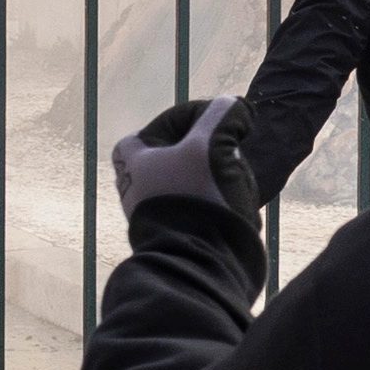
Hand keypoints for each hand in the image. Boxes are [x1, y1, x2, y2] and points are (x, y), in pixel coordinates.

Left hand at [109, 95, 258, 219]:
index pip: (177, 118)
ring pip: (206, 172)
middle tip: (232, 159)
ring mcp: (160, 202)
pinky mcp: (180, 224)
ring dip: (227, 175)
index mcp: (133, 155)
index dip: (206, 116)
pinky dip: (225, 197)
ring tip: (234, 188)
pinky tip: (236, 208)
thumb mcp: (210, 145)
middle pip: (194, 146)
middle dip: (218, 151)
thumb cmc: (196, 197)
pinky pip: (210, 198)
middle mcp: (140, 178)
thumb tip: (236, 107)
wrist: (200, 262)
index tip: (230, 126)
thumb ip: (224, 116)